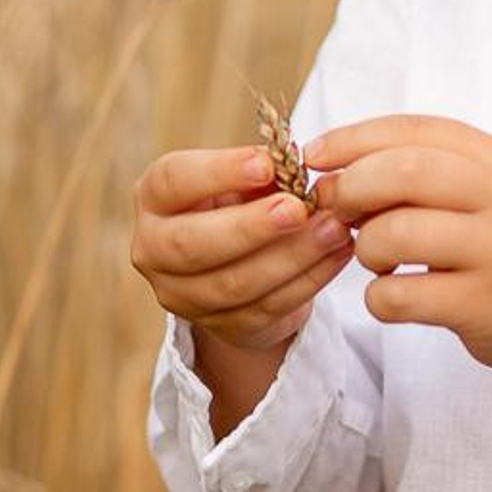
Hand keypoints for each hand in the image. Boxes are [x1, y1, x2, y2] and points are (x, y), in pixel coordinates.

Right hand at [129, 142, 358, 356]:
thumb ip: (264, 171)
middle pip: (192, 244)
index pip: (174, 182)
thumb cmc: (239, 202)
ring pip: (234, 284)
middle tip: (298, 209)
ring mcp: (182, 296)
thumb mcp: (242, 179)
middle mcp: (153, 249)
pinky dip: (308, 281)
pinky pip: (267, 308)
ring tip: (333, 230)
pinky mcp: (221, 327)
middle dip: (250, 227)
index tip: (266, 163)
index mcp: (155, 199)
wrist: (239, 260)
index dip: (218, 173)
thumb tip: (299, 169)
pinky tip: (338, 255)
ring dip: (290, 257)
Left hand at [304, 114, 491, 394]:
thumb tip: (339, 168)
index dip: (352, 139)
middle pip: (401, 171)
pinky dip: (379, 299)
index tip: (314, 156)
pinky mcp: (485, 307)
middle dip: (351, 188)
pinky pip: (401, 296)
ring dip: (366, 248)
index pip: (414, 131)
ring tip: (379, 260)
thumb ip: (432, 171)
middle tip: (338, 212)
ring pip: (396, 233)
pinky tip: (394, 298)